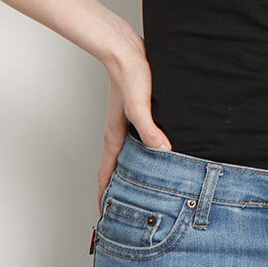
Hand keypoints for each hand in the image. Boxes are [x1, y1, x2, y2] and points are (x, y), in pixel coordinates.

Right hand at [97, 30, 171, 215]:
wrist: (126, 49)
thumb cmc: (131, 74)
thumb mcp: (140, 105)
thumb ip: (149, 129)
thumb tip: (163, 151)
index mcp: (115, 136)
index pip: (107, 174)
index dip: (105, 196)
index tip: (104, 217)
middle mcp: (119, 133)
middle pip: (116, 169)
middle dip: (118, 191)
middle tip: (126, 212)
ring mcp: (127, 125)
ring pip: (127, 157)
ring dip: (131, 173)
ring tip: (142, 190)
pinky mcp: (137, 115)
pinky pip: (137, 142)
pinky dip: (144, 154)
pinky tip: (158, 156)